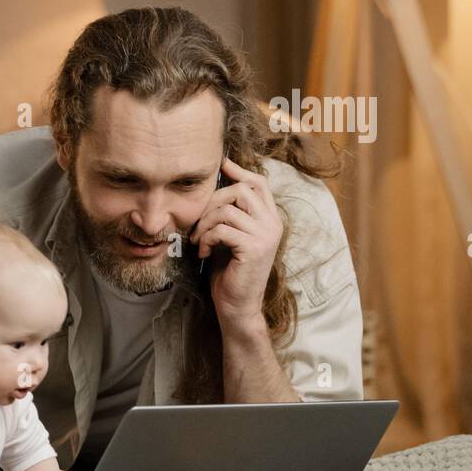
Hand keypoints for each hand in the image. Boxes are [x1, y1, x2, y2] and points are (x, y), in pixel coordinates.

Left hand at [189, 157, 282, 331]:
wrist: (237, 306)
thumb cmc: (229, 272)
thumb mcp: (229, 237)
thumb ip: (228, 215)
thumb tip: (215, 186)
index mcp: (270, 219)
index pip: (259, 183)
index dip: (239, 171)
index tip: (220, 164)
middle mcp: (273, 224)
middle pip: (241, 190)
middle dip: (211, 202)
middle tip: (198, 223)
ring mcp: (266, 235)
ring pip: (228, 209)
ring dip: (204, 224)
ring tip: (198, 240)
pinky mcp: (254, 248)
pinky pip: (222, 229)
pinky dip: (206, 238)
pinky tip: (202, 252)